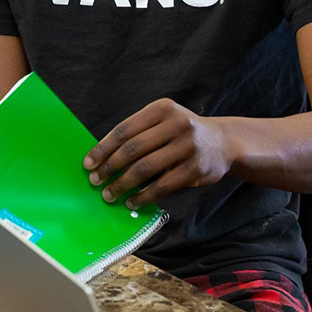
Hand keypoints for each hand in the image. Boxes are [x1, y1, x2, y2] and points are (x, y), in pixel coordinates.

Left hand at [82, 99, 234, 208]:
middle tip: (95, 181)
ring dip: (122, 184)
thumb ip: (137, 134)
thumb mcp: (162, 122)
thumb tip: (101, 157)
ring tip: (109, 194)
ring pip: (145, 168)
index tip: (88, 163)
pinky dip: (143, 196)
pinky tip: (132, 202)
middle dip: (109, 167)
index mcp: (162, 109)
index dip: (103, 148)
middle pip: (132, 149)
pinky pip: (162, 186)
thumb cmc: (182, 133)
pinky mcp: (195, 169)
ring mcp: (187, 147)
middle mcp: (176, 124)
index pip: (124, 130)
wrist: (224, 142)